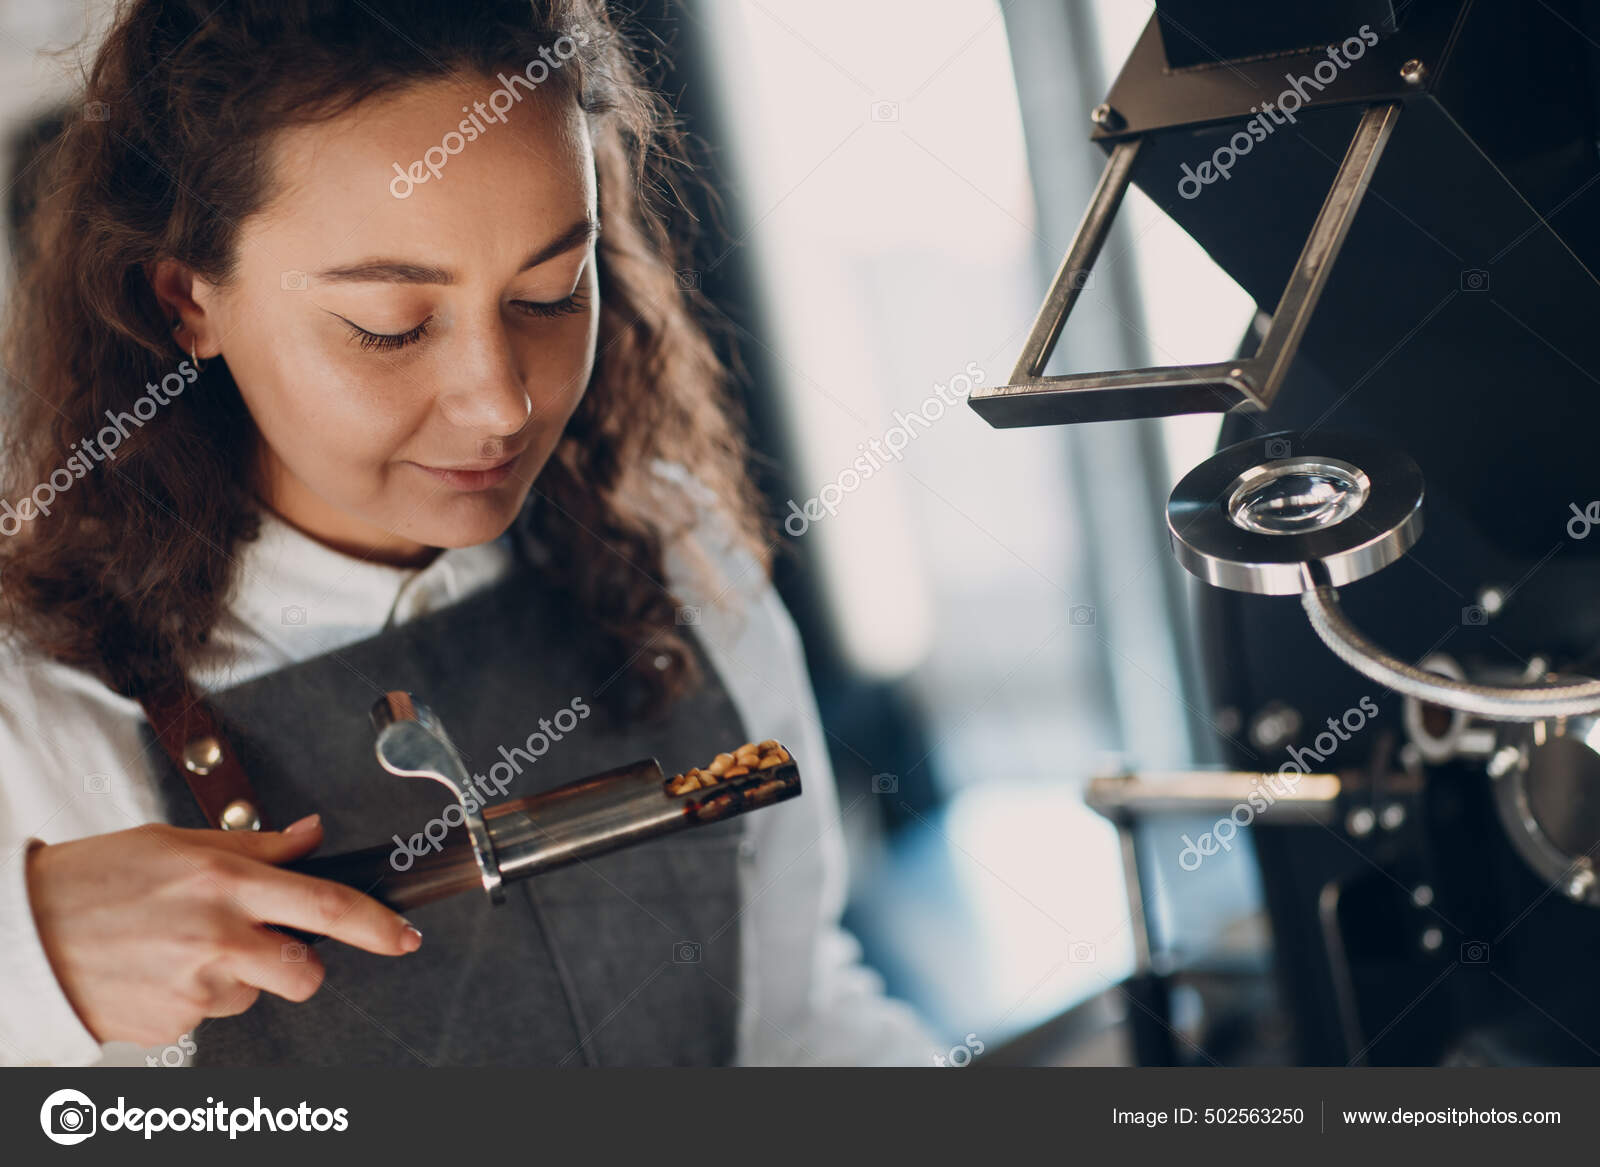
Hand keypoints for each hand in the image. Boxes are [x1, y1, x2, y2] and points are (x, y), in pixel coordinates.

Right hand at [24, 814, 420, 1046]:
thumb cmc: (94, 880)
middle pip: (304, 972)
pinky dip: (193, 996)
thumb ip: (255, 847)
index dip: (377, 926)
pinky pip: (208, 1014)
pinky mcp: (172, 1025)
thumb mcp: (176, 844)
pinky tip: (157, 970)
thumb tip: (312, 835)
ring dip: (235, 978)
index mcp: (225, 884)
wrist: (20, 936)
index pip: (326, 906)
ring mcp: (194, 988)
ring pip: (253, 995)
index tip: (406, 937)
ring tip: (181, 948)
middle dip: (302, 966)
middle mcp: (217, 938)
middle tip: (268, 947)